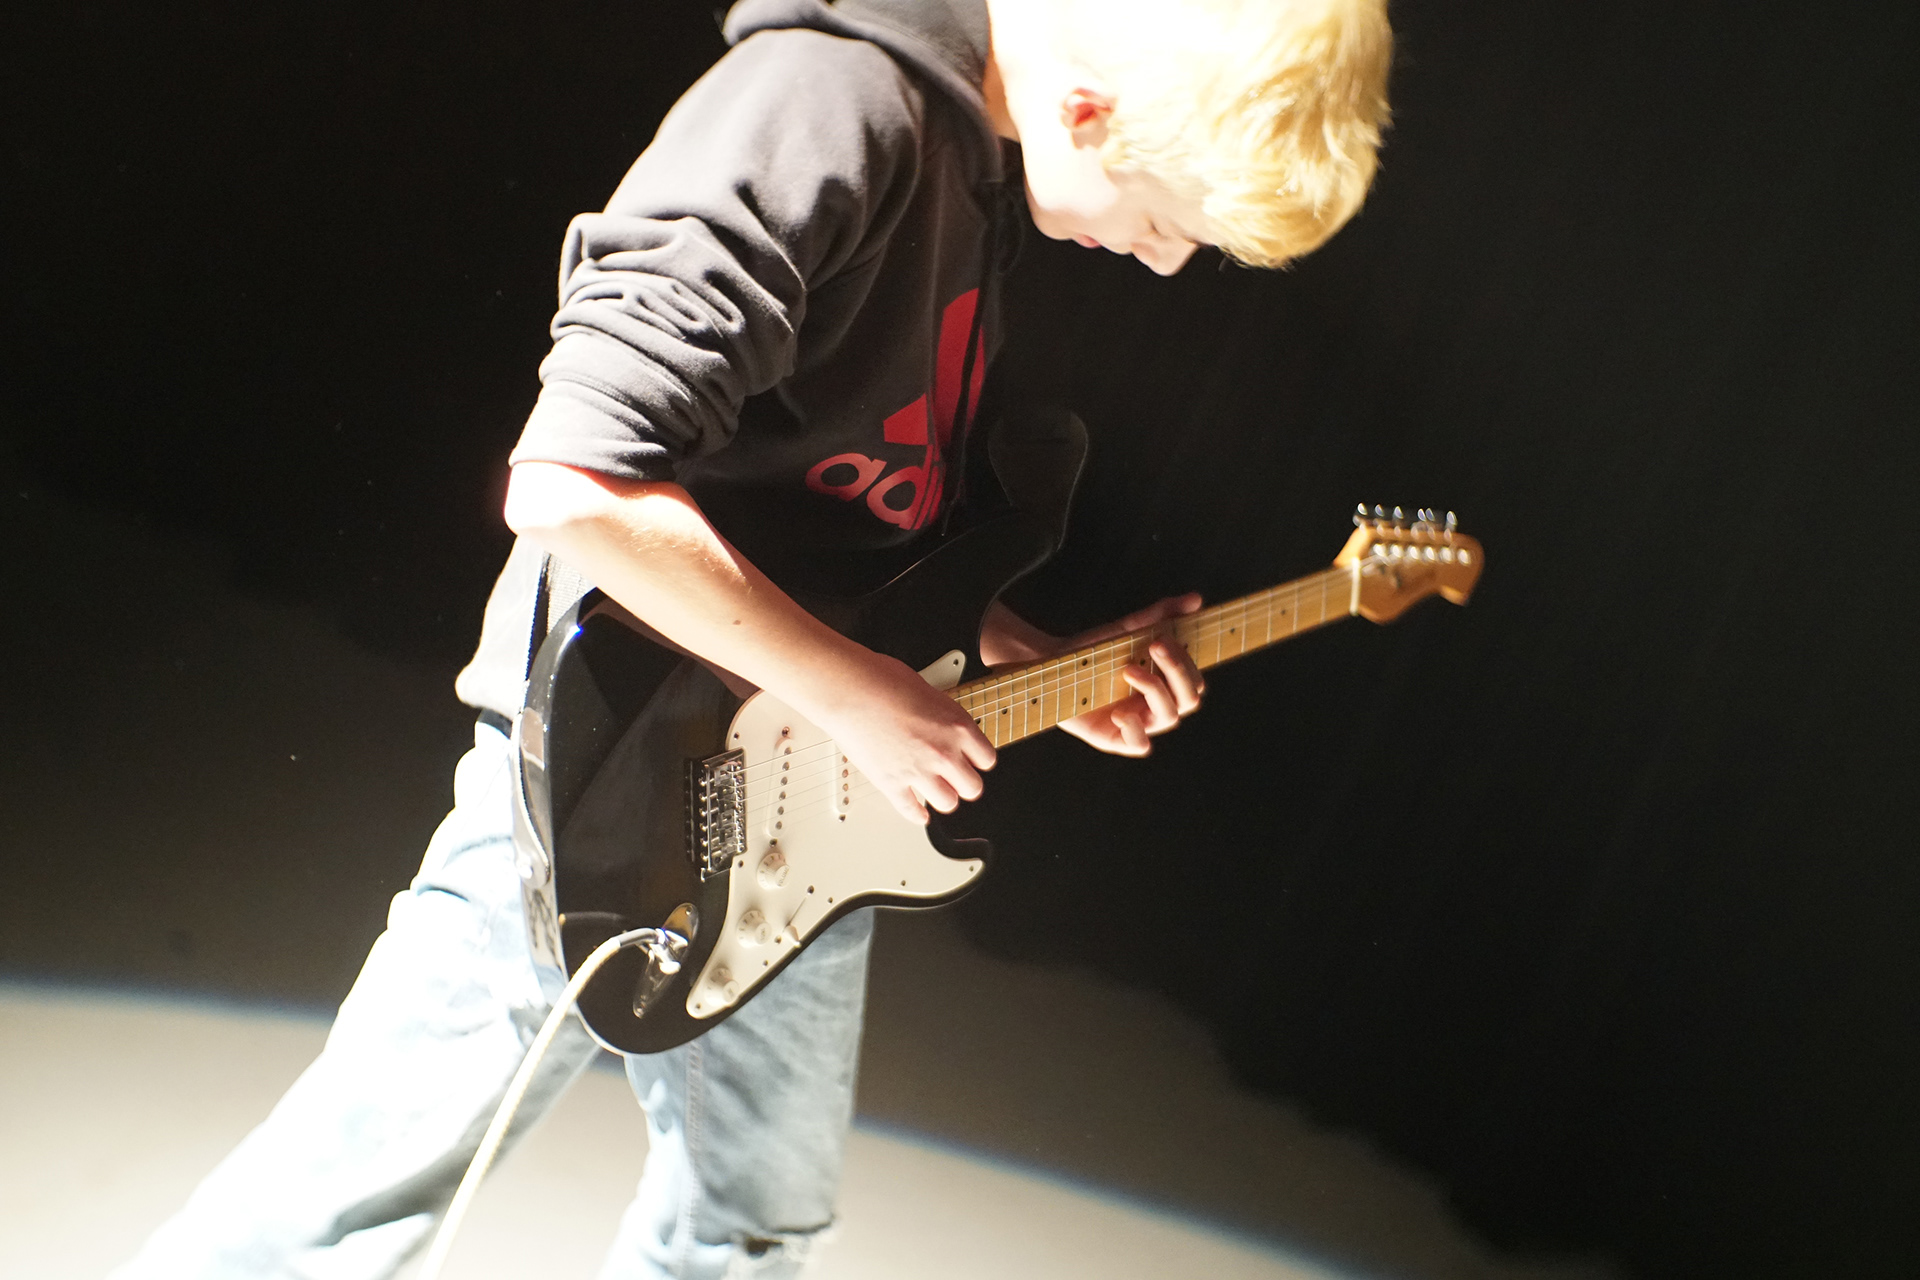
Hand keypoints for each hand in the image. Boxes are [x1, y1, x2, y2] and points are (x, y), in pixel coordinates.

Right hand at [799, 647, 997, 824]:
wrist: (850, 690)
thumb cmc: (882, 680)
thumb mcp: (929, 691)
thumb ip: (942, 716)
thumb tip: (943, 725)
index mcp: (957, 727)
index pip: (986, 759)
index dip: (978, 762)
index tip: (971, 762)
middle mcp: (943, 753)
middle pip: (972, 787)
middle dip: (964, 784)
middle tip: (957, 781)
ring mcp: (918, 771)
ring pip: (947, 803)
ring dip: (943, 799)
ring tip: (938, 793)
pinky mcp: (892, 783)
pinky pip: (911, 810)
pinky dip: (916, 814)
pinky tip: (918, 813)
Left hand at [1056, 593, 1205, 756]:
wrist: (1052, 666)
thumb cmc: (1093, 652)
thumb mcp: (1127, 630)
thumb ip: (1160, 615)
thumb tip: (1196, 599)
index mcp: (1165, 686)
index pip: (1194, 681)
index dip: (1186, 663)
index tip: (1163, 638)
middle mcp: (1156, 707)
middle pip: (1189, 699)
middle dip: (1176, 670)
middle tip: (1154, 644)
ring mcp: (1138, 725)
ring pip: (1169, 717)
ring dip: (1155, 690)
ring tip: (1129, 669)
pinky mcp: (1115, 740)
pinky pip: (1140, 745)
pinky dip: (1135, 729)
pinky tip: (1120, 712)